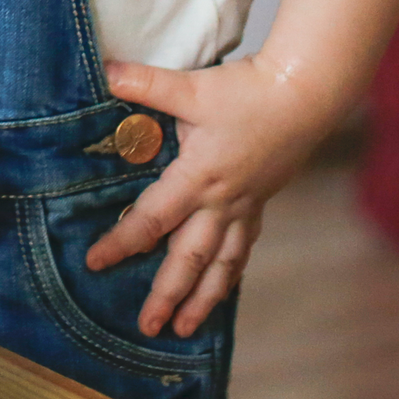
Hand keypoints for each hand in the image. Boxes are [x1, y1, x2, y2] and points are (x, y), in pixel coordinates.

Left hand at [84, 54, 333, 337]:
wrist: (303, 98)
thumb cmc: (245, 93)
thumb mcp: (190, 87)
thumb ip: (145, 83)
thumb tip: (104, 71)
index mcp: (198, 178)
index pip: (152, 219)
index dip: (122, 242)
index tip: (96, 262)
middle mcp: (221, 203)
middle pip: (189, 259)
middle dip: (167, 295)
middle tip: (147, 327)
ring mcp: (244, 207)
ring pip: (221, 265)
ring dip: (203, 299)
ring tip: (185, 328)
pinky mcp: (259, 203)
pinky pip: (241, 249)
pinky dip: (229, 274)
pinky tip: (222, 286)